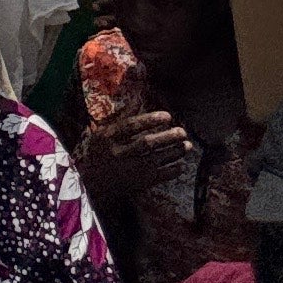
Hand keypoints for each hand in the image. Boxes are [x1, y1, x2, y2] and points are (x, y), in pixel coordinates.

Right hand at [79, 102, 194, 207]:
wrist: (95, 184)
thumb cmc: (100, 152)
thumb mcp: (104, 132)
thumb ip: (122, 117)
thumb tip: (138, 98)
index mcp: (109, 137)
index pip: (131, 126)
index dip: (150, 120)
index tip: (167, 116)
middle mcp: (119, 153)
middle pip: (146, 143)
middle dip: (167, 137)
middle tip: (182, 131)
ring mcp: (130, 169)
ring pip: (155, 159)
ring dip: (174, 152)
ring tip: (188, 145)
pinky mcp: (138, 183)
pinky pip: (158, 177)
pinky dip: (172, 171)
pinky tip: (182, 165)